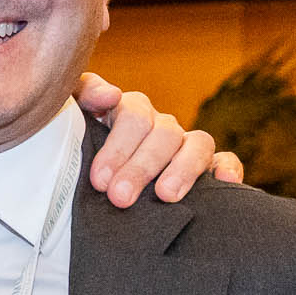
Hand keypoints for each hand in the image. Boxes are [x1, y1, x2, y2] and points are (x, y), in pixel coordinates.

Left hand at [76, 72, 243, 205]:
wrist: (84, 200)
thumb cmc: (75, 158)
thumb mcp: (68, 124)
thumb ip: (82, 97)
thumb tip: (111, 94)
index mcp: (128, 112)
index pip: (132, 114)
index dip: (117, 146)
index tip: (100, 179)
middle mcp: (159, 126)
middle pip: (162, 133)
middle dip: (140, 166)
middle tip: (120, 197)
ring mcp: (184, 145)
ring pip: (197, 143)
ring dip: (182, 169)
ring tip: (165, 196)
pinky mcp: (208, 167)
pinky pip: (224, 160)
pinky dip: (227, 167)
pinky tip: (223, 182)